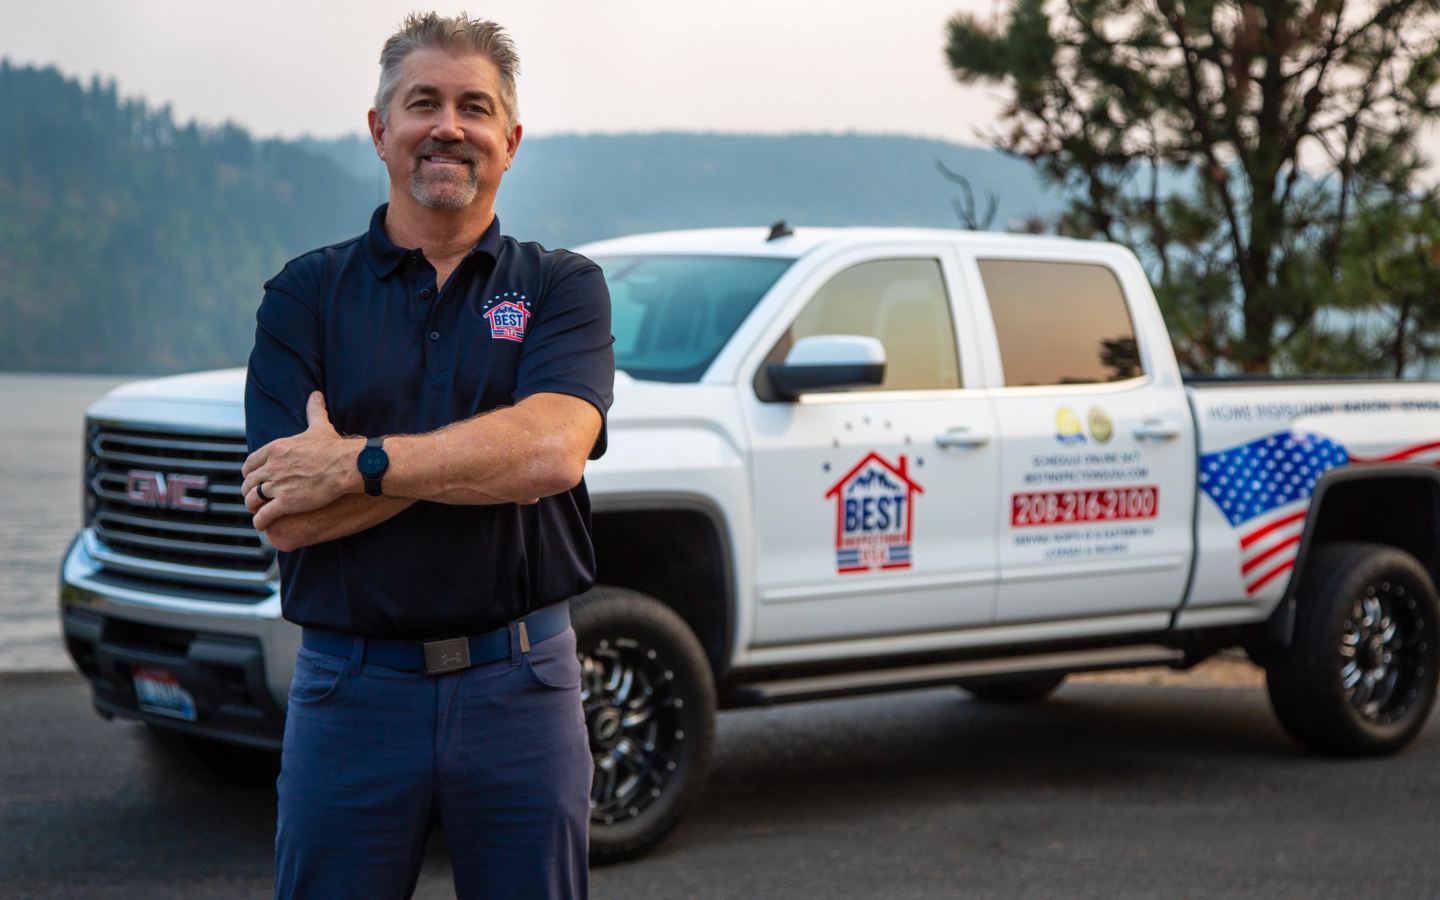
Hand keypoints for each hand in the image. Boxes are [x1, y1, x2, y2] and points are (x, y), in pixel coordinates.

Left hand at [242, 392, 361, 532]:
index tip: (253, 480)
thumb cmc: (335, 447)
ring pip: (252, 499)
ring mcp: (277, 485)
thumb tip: (316, 395)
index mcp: (274, 449)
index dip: (249, 475)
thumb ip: (314, 411)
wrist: (347, 466)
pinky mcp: (286, 502)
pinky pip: (264, 515)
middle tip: (254, 498)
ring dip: (252, 507)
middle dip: (249, 491)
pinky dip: (260, 521)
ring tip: (257, 512)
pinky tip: (262, 525)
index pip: (249, 464)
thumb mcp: (319, 426)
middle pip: (248, 483)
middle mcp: (271, 466)